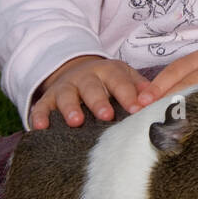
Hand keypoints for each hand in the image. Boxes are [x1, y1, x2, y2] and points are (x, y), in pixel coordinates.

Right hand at [29, 55, 149, 129]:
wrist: (76, 70)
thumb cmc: (108, 80)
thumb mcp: (125, 76)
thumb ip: (140, 87)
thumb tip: (158, 100)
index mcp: (108, 71)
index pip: (120, 82)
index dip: (129, 95)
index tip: (138, 110)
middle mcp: (85, 78)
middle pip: (91, 88)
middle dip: (99, 101)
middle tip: (107, 115)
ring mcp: (64, 88)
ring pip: (66, 96)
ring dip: (70, 108)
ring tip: (76, 122)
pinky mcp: (46, 99)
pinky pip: (40, 107)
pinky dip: (39, 117)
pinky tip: (40, 128)